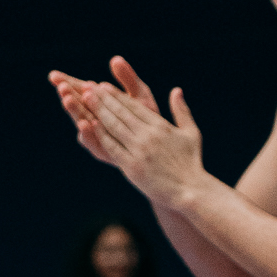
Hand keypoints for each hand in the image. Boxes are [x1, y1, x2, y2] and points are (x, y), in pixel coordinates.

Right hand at [49, 56, 158, 166]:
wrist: (162, 147)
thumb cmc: (148, 118)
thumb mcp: (140, 95)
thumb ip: (128, 78)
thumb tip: (115, 59)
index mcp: (100, 104)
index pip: (79, 91)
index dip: (67, 82)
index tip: (54, 75)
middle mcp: (95, 119)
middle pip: (78, 106)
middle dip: (69, 96)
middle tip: (62, 87)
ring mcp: (99, 136)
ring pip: (82, 123)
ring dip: (74, 112)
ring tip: (68, 101)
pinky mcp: (106, 151)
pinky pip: (95, 143)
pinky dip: (89, 134)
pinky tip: (85, 123)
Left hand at [70, 81, 205, 208]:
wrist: (189, 189)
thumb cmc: (191, 163)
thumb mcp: (191, 133)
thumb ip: (181, 111)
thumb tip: (176, 90)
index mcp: (161, 126)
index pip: (134, 106)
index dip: (117, 95)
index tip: (104, 86)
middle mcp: (148, 135)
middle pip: (121, 112)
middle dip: (103, 98)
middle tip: (88, 87)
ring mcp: (138, 150)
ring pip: (114, 126)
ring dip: (99, 111)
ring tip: (86, 99)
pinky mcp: (131, 166)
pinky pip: (112, 146)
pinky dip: (101, 134)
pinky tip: (90, 125)